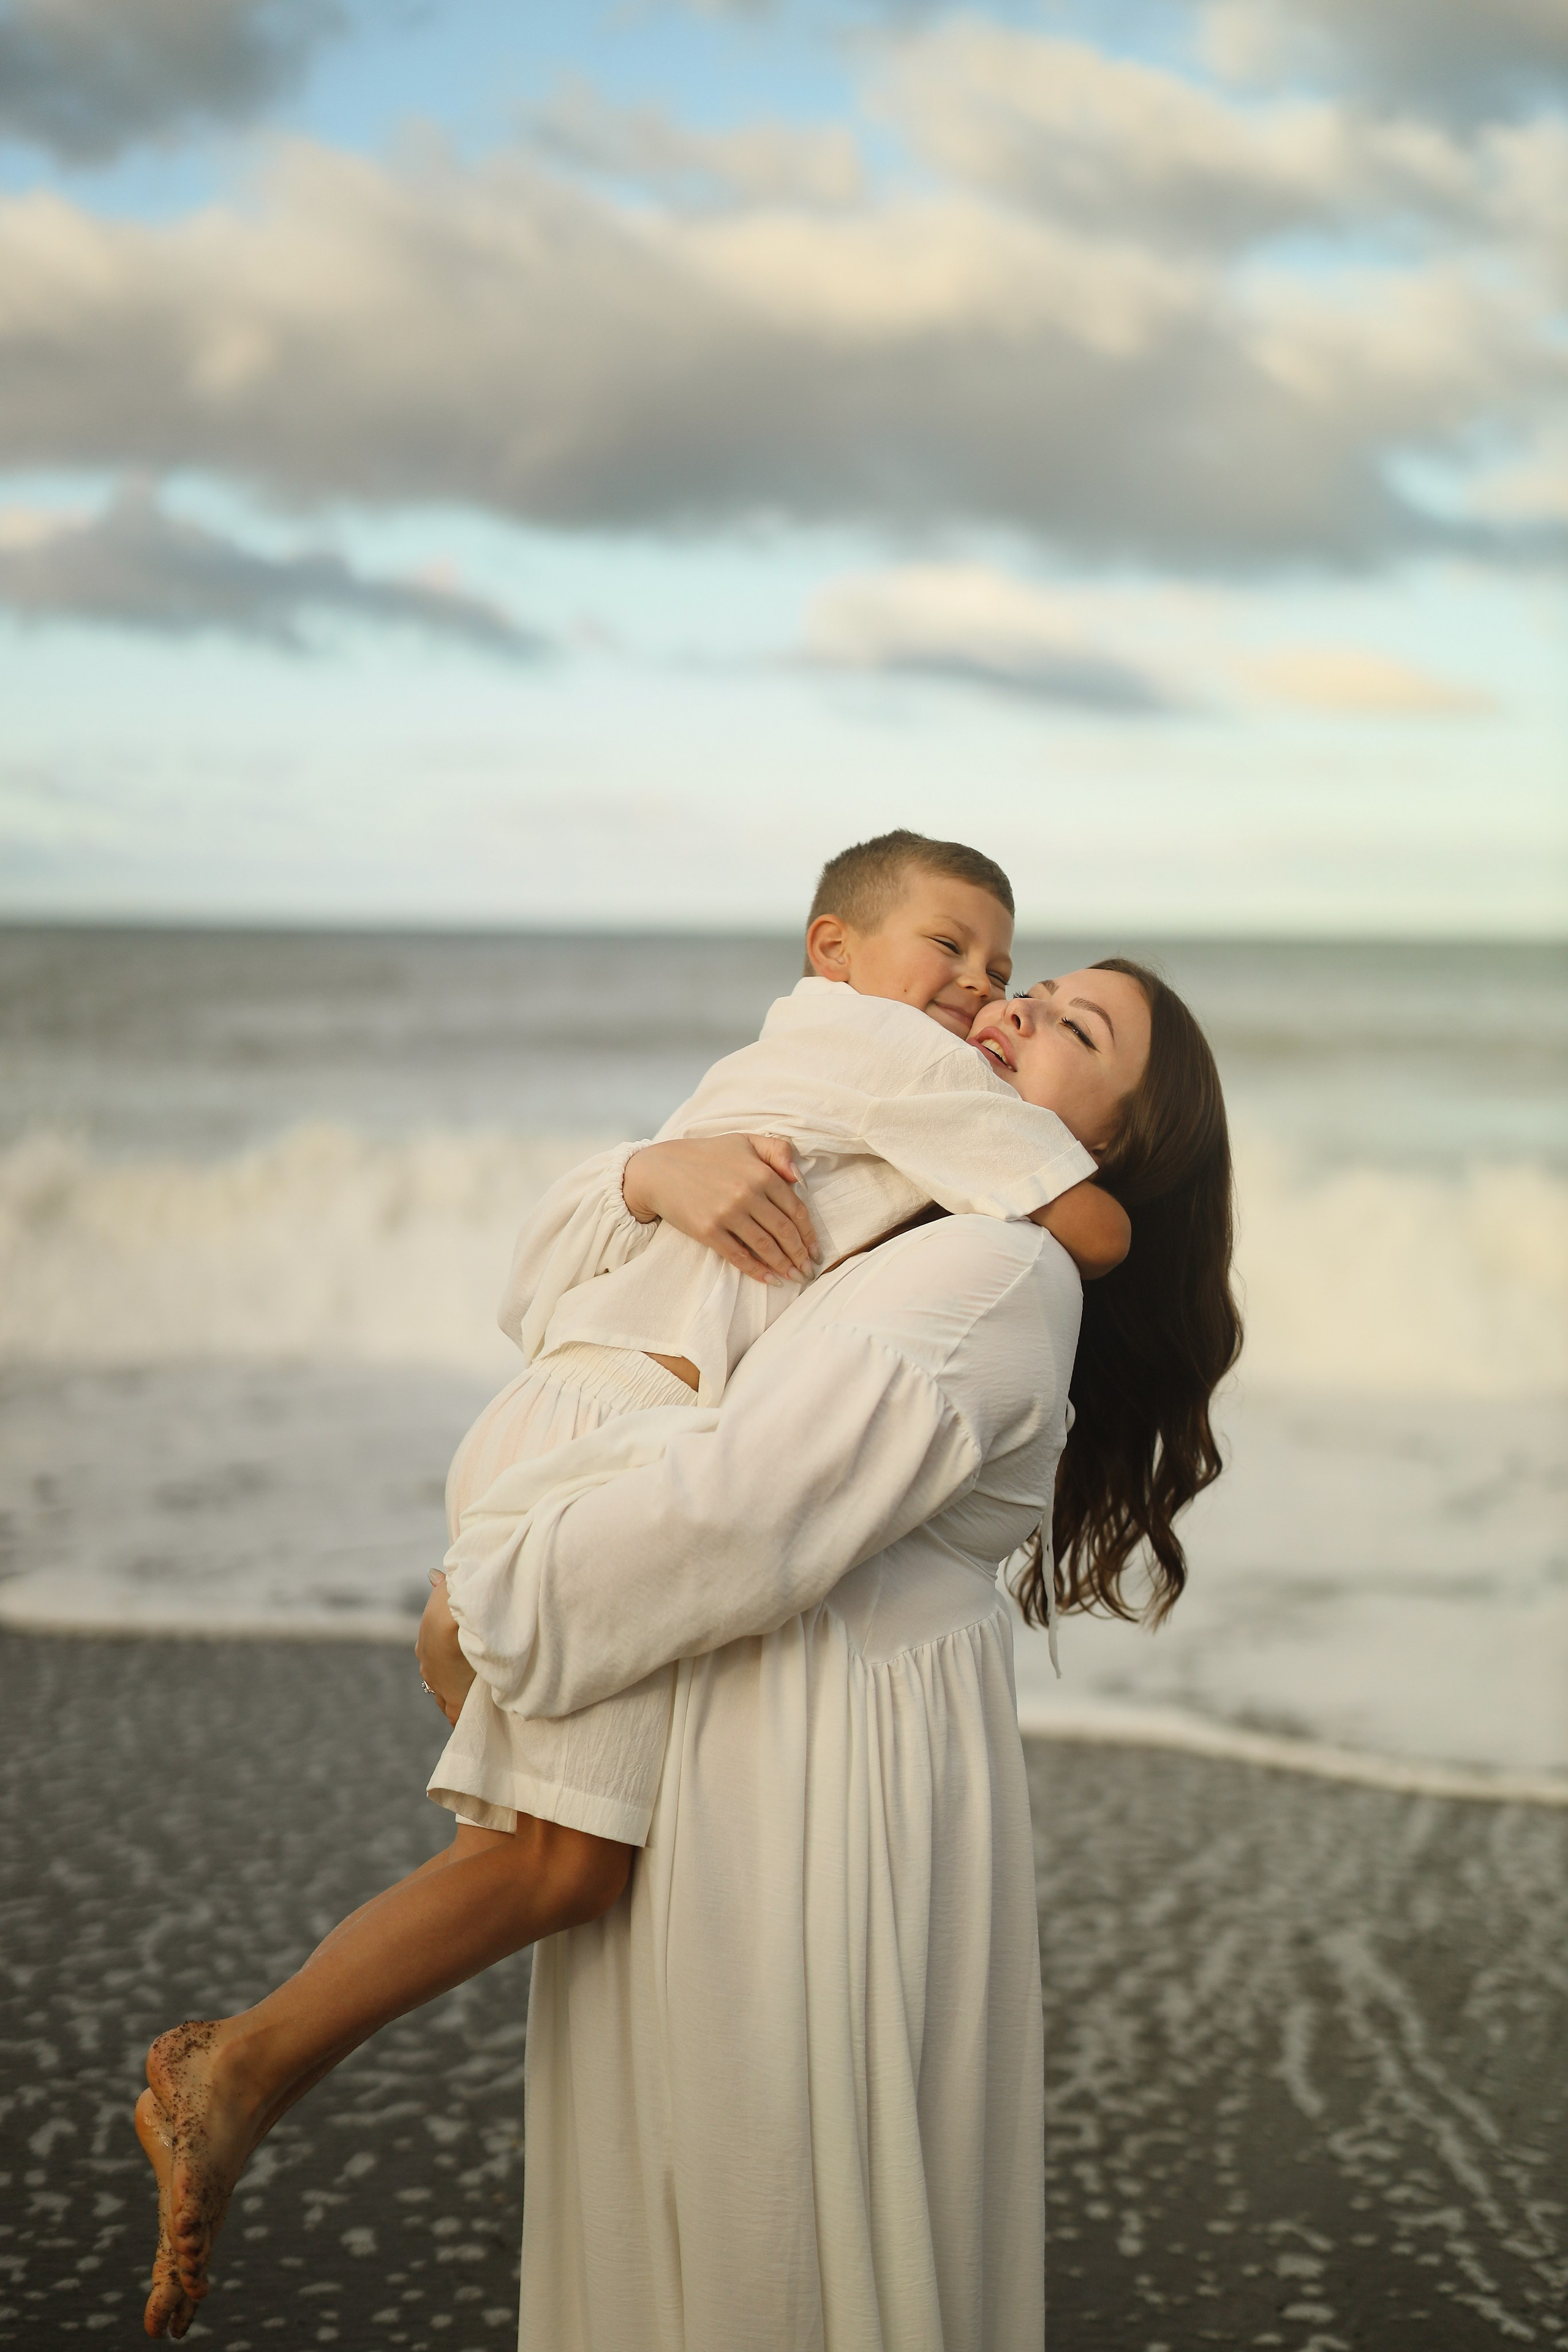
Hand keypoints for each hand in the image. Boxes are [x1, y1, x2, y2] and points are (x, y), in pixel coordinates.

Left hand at [416, 1573, 475, 1726]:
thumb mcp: (446, 1593)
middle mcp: (429, 1668)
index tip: (453, 1664)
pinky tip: (475, 1716)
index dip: (444, 1662)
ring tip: (471, 1700)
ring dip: (456, 1696)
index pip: (432, 1660)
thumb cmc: (452, 1604)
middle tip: (463, 1685)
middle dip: (448, 1682)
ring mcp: (439, 1686)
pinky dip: (466, 1715)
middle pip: (436, 1681)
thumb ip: (441, 1586)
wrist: (453, 1621)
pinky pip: (458, 1715)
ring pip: (445, 1698)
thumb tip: (432, 1574)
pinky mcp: (455, 1702)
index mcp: (426, 1645)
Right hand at [621, 1133, 818, 1283]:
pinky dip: (757, 1270)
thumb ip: (778, 1151)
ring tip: (794, 1278)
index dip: (809, 1233)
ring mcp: (727, 1214)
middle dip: (800, 1254)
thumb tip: (799, 1178)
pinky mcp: (709, 1231)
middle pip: (784, 1231)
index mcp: (761, 1173)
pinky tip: (769, 1280)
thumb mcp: (745, 1141)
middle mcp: (747, 1194)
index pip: (796, 1209)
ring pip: (765, 1246)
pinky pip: (739, 1255)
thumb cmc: (706, 1154)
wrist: (660, 1169)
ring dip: (784, 1265)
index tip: (816, 1250)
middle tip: (809, 1270)